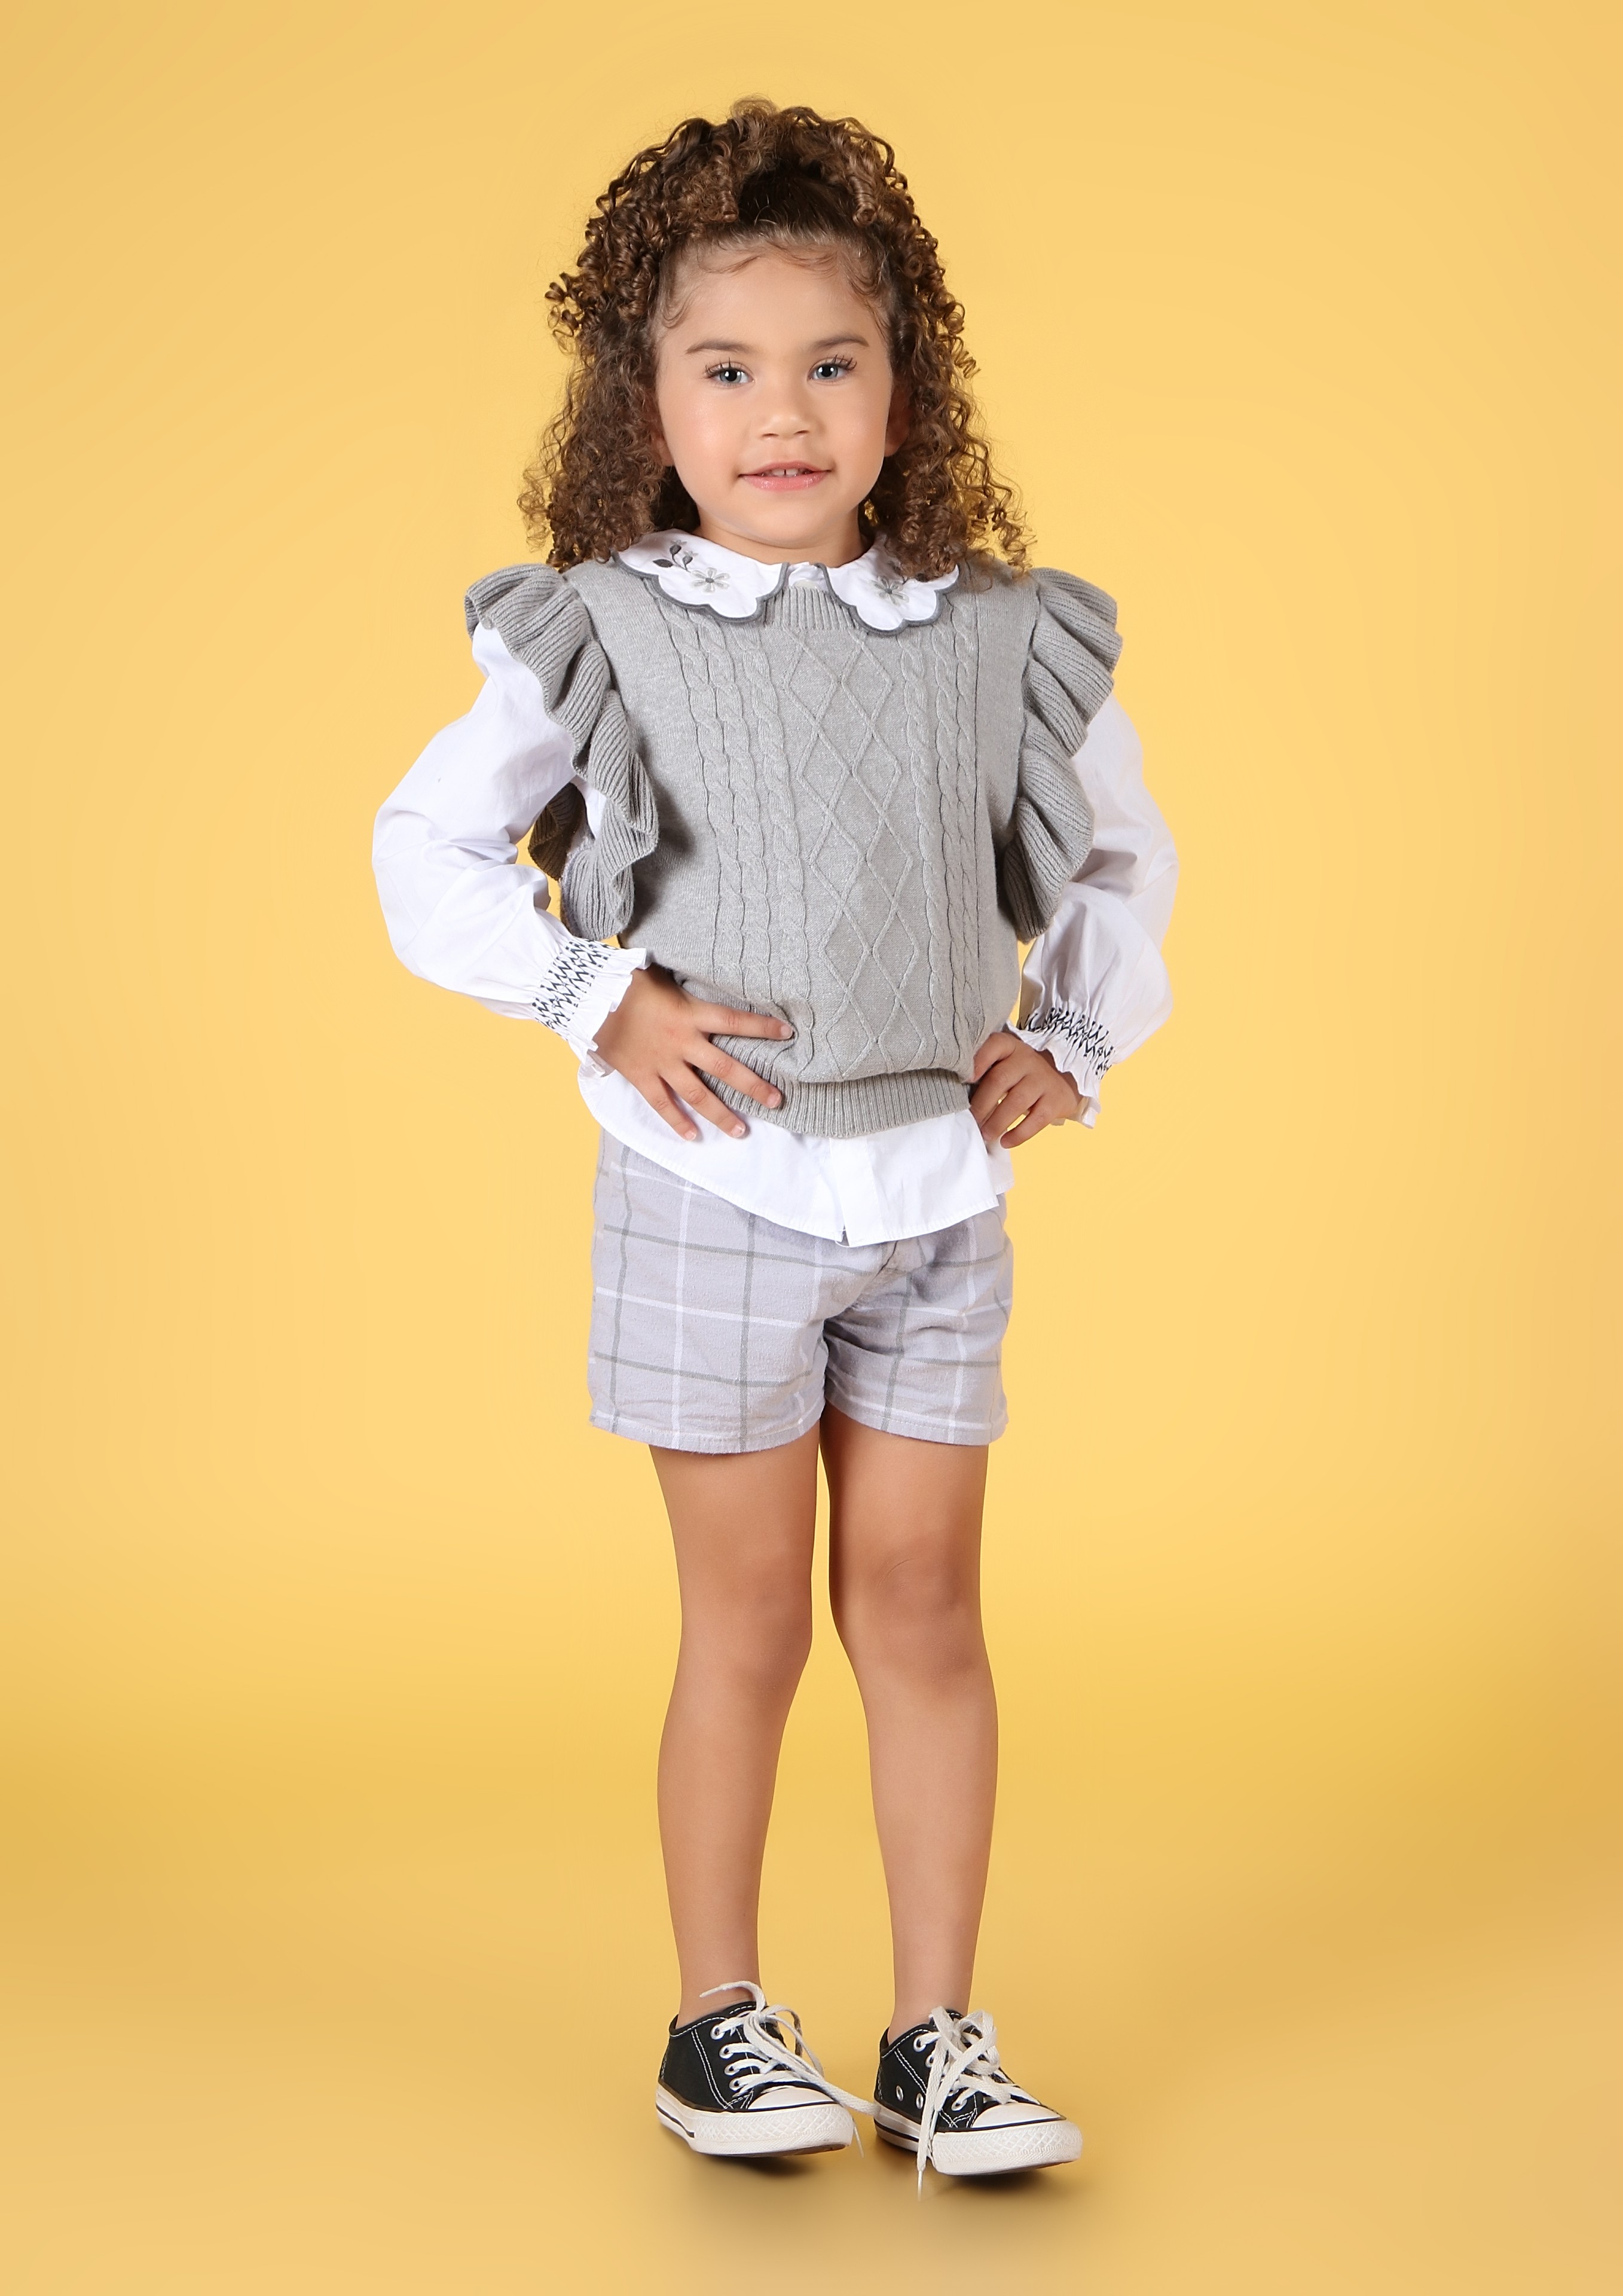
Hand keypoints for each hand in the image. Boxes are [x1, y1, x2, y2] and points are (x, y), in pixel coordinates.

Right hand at [591, 966, 793, 1142]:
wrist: (587, 999)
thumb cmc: (625, 982)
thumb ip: (686, 988)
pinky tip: (693, 1137)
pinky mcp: (641, 1076)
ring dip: (722, 1115)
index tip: (788, 1033)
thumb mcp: (661, 977)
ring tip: (742, 1131)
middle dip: (754, 1086)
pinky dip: (677, 1122)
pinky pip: (663, 1105)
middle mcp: (682, 1042)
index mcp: (690, 1014)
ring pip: (698, 1095)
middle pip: (727, 1068)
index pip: (736, 1022)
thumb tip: (706, 978)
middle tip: (777, 1101)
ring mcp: (662, 1063)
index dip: (764, 1027)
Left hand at [969, 1030, 1080, 1146]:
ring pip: (1017, 1101)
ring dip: (997, 1122)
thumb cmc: (1020, 1076)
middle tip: (971, 1122)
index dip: (978, 1061)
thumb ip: (983, 1072)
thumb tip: (956, 1097)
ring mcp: (1043, 1079)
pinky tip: (1005, 1142)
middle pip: (999, 1080)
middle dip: (981, 1105)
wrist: (1061, 1081)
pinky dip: (1019, 1134)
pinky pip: (1037, 1119)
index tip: (964, 1080)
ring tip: (985, 1135)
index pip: (994, 1046)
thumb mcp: (1004, 1064)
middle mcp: (1027, 1060)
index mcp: (1010, 1047)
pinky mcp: (1055, 1100)